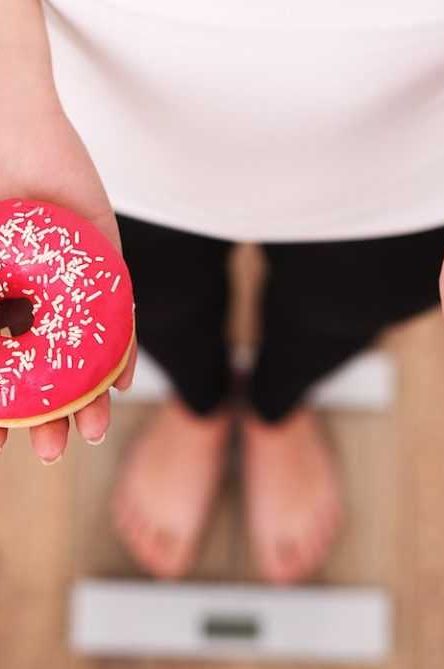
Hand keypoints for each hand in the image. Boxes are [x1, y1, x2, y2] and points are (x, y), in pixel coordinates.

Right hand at [0, 96, 136, 460]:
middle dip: (51, 416)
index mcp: (1, 309)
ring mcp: (74, 290)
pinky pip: (119, 316)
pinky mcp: (107, 267)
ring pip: (87, 354)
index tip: (4, 444)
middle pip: (50, 373)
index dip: (6, 410)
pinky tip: (122, 382)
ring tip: (92, 431)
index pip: (7, 372)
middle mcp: (38, 306)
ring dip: (90, 395)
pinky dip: (121, 348)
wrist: (8, 132)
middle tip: (54, 451)